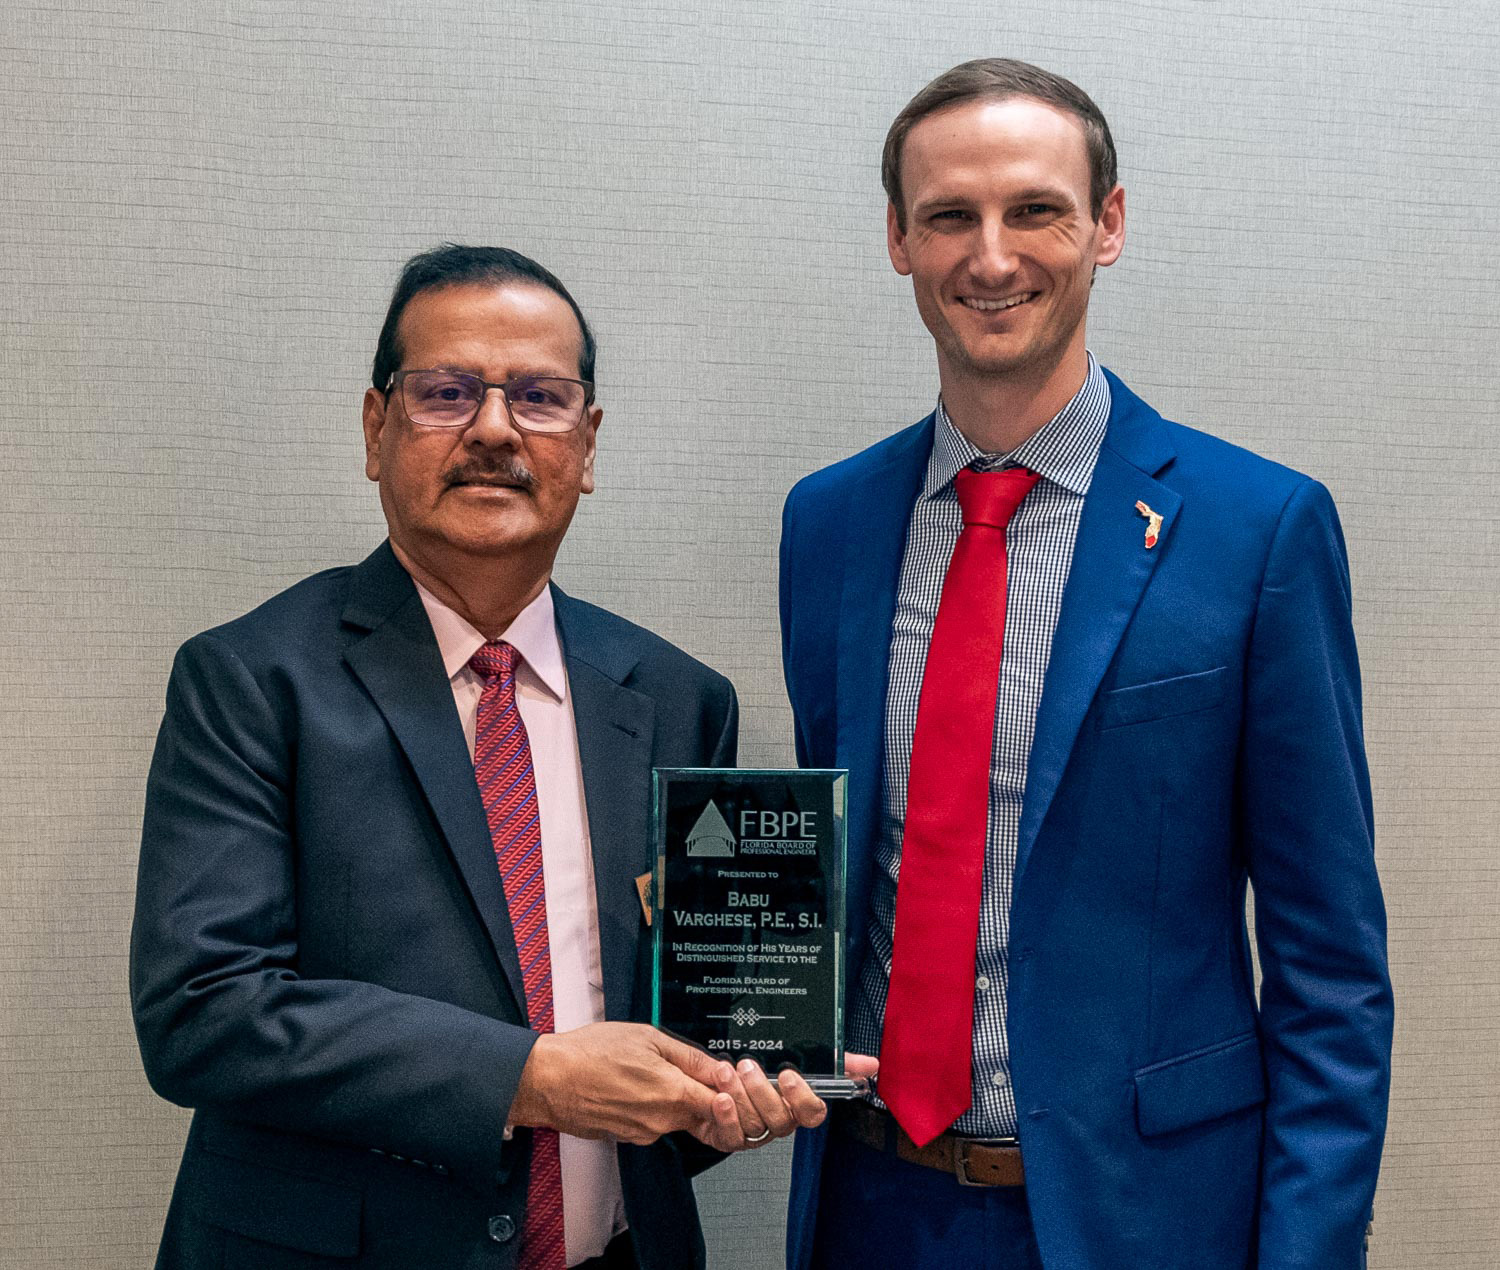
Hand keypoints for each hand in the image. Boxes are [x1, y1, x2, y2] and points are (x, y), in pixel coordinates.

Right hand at [508, 1022, 734, 1145]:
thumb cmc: (589, 1054)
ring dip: (674, 1098)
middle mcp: (661, 1119)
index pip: (721, 1103)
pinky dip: (652, 1106)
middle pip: (702, 1113)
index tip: (726, 1078)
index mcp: (671, 1092)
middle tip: (688, 1069)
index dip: (729, 1091)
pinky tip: (634, 1085)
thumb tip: (717, 1066)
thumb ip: (688, 1055)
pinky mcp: (628, 1137)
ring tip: (649, 1070)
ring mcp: (644, 1132)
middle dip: (702, 1093)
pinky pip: (654, 1123)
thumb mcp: (647, 1037)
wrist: (548, 1080)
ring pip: (677, 1117)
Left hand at [701, 1052, 880, 1151]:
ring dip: (739, 1095)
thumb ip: (837, 1061)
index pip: (811, 1113)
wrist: (715, 1079)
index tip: (788, 1074)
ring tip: (725, 1071)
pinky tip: (719, 1098)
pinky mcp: (729, 1138)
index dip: (802, 1098)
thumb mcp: (798, 1054)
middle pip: (780, 1120)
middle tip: (747, 1066)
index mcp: (796, 1105)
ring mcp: (754, 1132)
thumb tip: (871, 1064)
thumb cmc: (761, 1069)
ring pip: (754, 1124)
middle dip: (762, 1091)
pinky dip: (725, 1116)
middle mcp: (778, 1121)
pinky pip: (731, 1137)